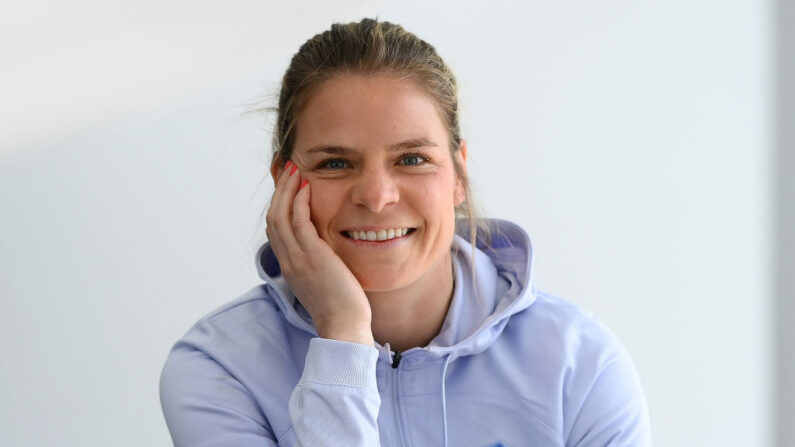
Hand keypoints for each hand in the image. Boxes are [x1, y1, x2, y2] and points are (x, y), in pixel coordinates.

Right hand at [265, 162, 373, 345]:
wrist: (344, 325)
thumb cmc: (341, 306)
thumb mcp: (325, 280)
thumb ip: (321, 263)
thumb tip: (329, 251)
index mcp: (290, 266)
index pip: (275, 229)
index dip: (279, 204)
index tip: (288, 186)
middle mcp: (288, 261)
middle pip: (273, 218)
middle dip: (279, 191)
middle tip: (288, 170)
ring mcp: (297, 258)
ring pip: (281, 216)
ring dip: (287, 190)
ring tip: (295, 170)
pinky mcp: (312, 256)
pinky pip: (299, 222)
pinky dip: (300, 202)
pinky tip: (307, 188)